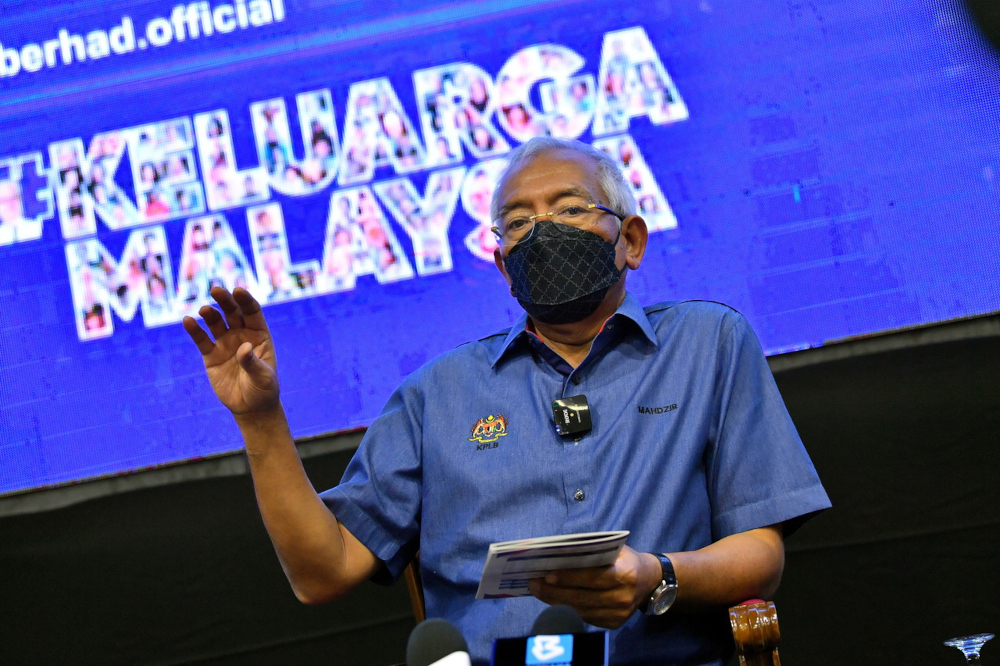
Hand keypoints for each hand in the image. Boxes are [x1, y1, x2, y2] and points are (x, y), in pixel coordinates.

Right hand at [182, 286, 279, 415]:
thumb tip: (243, 347)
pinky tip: (188, 321)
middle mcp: (241, 335)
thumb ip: (253, 362)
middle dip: (225, 300)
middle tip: (216, 290)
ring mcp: (225, 343)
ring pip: (215, 323)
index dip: (245, 300)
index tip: (237, 290)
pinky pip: (201, 339)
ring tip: (204, 310)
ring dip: (210, 314)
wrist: (250, 407)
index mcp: (259, 335)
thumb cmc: (263, 390)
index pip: (252, 312)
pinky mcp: (211, 355)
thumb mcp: (263, 378)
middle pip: (232, 312)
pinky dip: (194, 330)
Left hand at [528, 546, 660, 629]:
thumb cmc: (626, 560)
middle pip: (582, 597)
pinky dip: (569, 608)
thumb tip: (559, 553)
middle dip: (554, 591)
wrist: (649, 581)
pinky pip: (586, 617)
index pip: (593, 577)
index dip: (570, 577)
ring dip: (556, 600)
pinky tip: (555, 599)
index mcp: (625, 574)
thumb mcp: (615, 549)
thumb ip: (592, 552)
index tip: (548, 575)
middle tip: (534, 583)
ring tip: (539, 590)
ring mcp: (619, 614)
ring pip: (580, 609)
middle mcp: (623, 597)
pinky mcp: (614, 624)